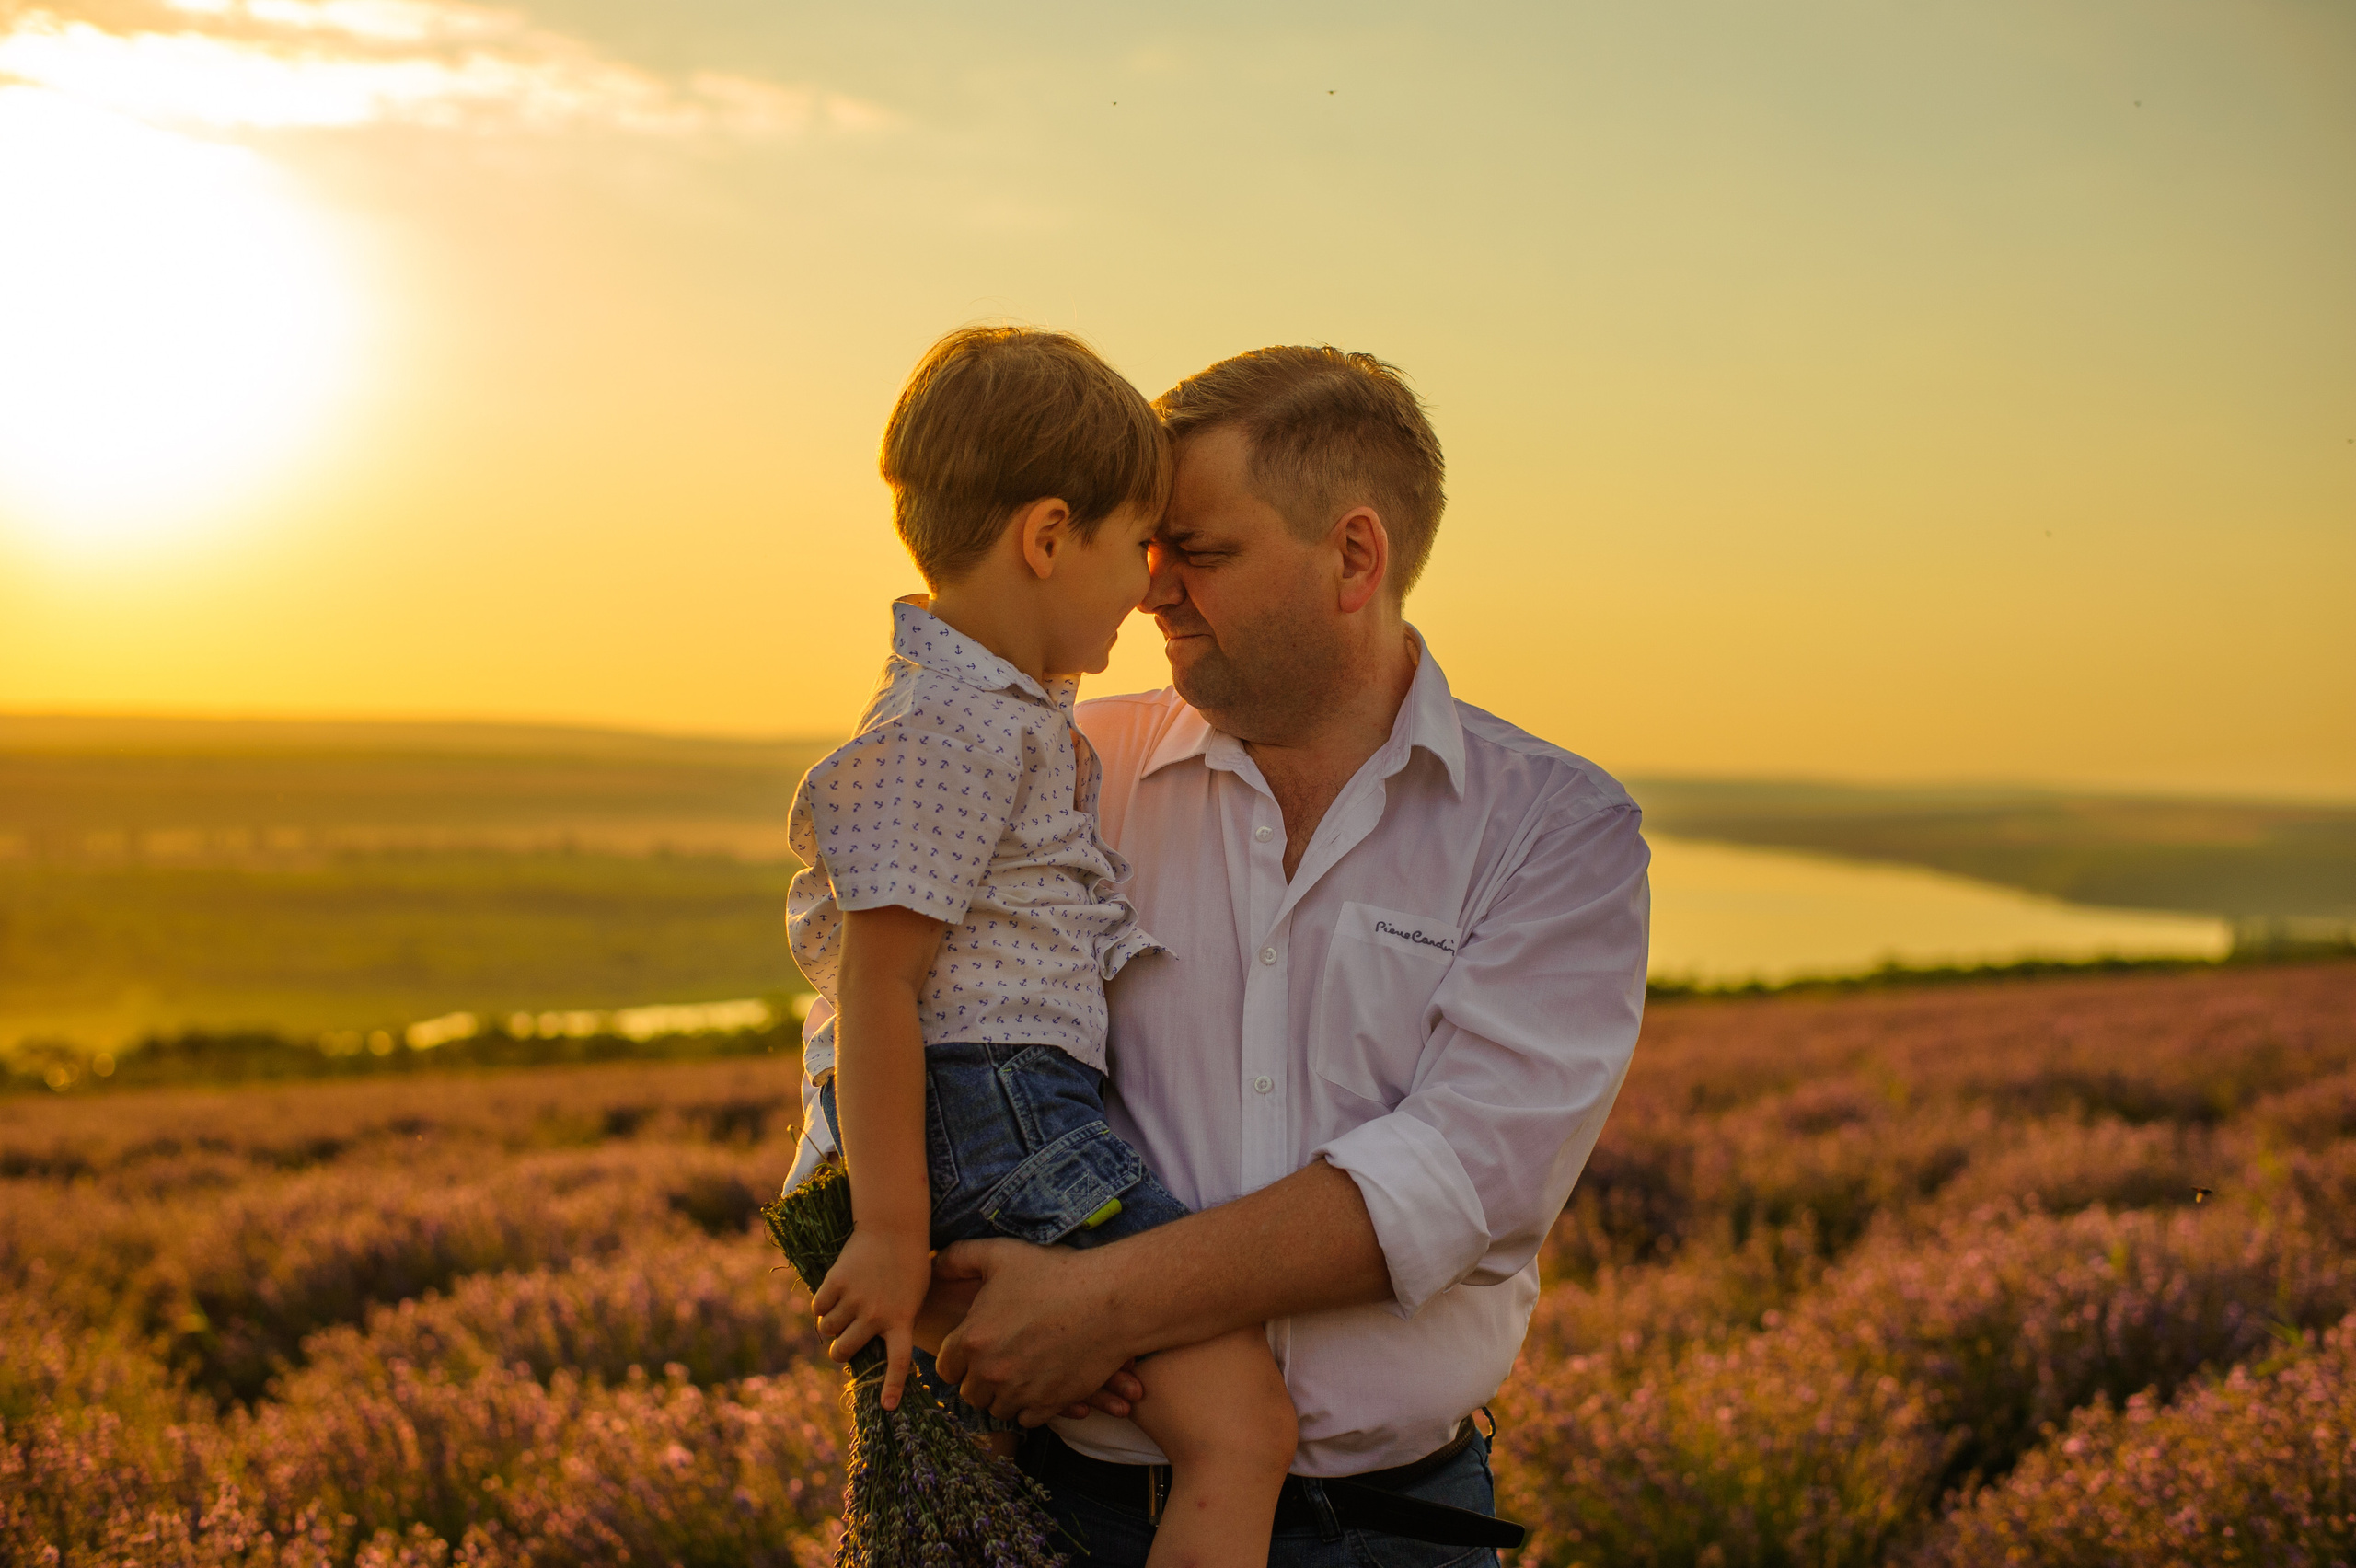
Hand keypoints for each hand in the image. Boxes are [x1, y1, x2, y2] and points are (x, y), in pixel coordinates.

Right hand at [810, 1224, 932, 1409]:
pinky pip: (818, 1308)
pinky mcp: (836, 1282)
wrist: (893, 1227)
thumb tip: (870, 1350)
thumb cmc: (908, 1263)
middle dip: (840, 1352)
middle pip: (845, 1351)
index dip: (891, 1386)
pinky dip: (821, 1306)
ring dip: (830, 1326)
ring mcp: (855, 1298)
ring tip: (841, 1312)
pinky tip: (833, 1295)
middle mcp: (876, 1313)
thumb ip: (895, 1323)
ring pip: (828, 1330)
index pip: (897, 1362)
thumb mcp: (912, 1296)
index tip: (888, 1407)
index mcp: (901, 1319)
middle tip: (844, 1344)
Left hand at [930, 1237, 1133, 1424]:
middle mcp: (991, 1372)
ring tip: (1022, 1369)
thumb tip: (934, 1264)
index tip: (976, 1347)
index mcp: (973, 1339)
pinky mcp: (1049, 1404)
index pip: (945, 1367)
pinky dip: (1031, 1406)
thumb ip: (959, 1257)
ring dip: (1004, 1394)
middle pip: (969, 1392)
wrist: (1110, 1301)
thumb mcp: (1001, 1254)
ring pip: (997, 1408)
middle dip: (980, 1378)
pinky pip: (1027, 1419)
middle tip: (1000, 1358)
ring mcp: (1020, 1391)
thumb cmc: (1055, 1274)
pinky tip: (1042, 1380)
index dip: (958, 1357)